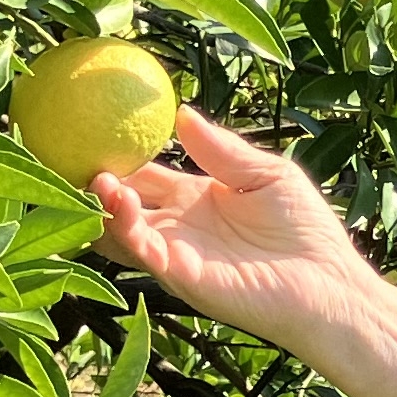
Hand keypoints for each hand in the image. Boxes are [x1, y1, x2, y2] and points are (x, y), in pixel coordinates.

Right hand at [94, 110, 396, 396]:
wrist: (328, 283)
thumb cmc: (306, 230)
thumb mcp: (265, 174)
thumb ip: (222, 149)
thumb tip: (182, 113)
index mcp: (197, 198)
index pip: (146, 174)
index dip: (120, 155)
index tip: (92, 129)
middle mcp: (179, 226)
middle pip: (124, 201)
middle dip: (95, 181)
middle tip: (69, 155)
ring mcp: (176, 253)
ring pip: (123, 228)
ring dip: (103, 205)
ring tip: (91, 177)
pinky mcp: (180, 276)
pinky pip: (142, 250)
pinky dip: (123, 226)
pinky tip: (118, 199)